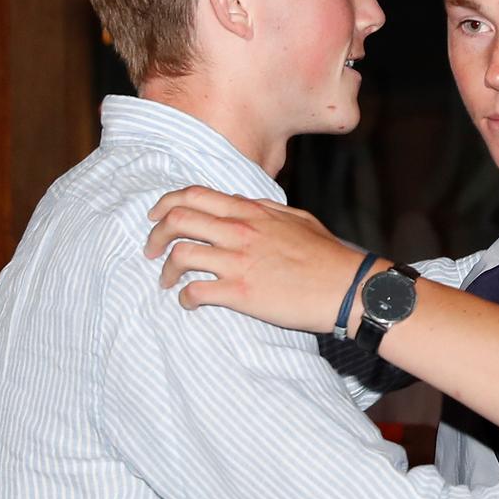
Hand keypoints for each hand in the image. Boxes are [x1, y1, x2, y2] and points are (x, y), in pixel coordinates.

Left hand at [144, 185, 374, 333]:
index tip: (156, 217)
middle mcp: (239, 231)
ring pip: (180, 255)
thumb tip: (244, 206)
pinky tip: (190, 302)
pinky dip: (185, 298)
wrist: (347, 287)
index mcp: (252, 212)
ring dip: (165, 270)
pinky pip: (196, 291)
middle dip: (155, 235)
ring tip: (166, 281)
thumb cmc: (327, 255)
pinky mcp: (241, 294)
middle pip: (178, 220)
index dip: (166, 204)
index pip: (194, 195)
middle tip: (151, 250)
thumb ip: (265, 210)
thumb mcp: (297, 219)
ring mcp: (238, 262)